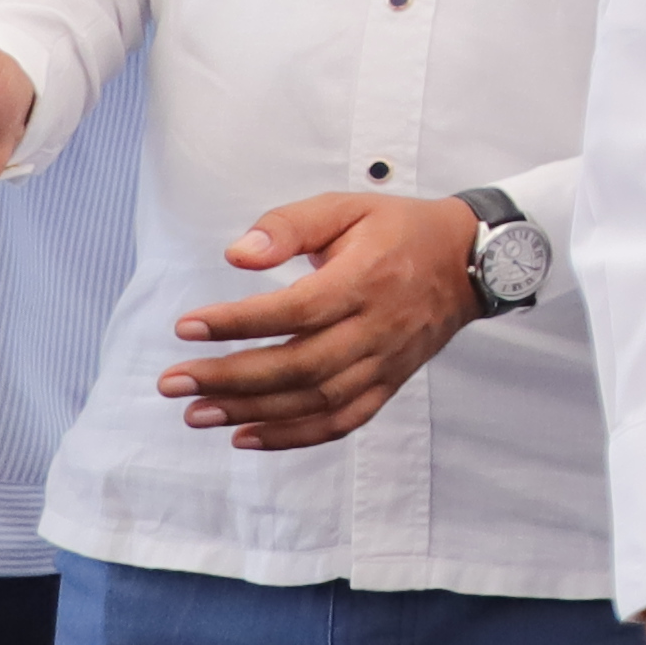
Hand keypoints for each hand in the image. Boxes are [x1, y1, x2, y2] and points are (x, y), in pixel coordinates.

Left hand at [150, 193, 486, 450]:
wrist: (472, 262)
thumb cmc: (400, 230)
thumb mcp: (347, 207)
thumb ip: (290, 225)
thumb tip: (236, 255)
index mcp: (366, 279)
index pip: (295, 310)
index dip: (238, 322)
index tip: (186, 327)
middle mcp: (377, 327)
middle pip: (300, 365)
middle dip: (231, 378)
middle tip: (173, 382)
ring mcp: (386, 361)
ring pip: (317, 399)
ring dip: (252, 412)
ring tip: (196, 413)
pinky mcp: (390, 383)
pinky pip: (343, 421)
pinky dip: (295, 437)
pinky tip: (246, 437)